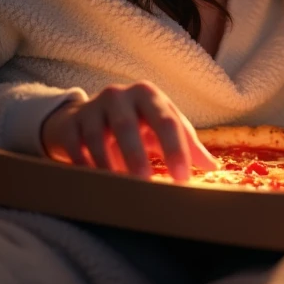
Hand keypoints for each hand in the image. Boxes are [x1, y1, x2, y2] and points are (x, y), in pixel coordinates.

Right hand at [41, 81, 216, 181]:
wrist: (85, 118)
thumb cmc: (135, 124)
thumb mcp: (160, 128)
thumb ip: (186, 144)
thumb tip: (213, 167)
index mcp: (148, 95)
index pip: (166, 121)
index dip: (175, 149)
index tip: (182, 178)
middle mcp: (120, 96)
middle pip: (128, 125)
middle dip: (137, 156)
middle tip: (146, 184)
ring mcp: (92, 108)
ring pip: (98, 137)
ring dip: (108, 164)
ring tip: (119, 188)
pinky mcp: (70, 124)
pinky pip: (75, 146)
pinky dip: (84, 165)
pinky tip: (94, 183)